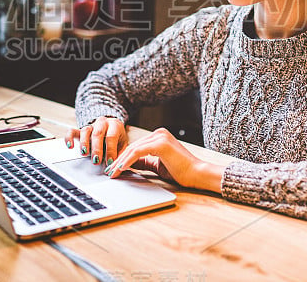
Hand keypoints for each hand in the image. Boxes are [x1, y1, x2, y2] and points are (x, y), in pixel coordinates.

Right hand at [65, 116, 127, 166]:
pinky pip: (72, 131)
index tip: (110, 162)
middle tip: (96, 160)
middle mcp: (101, 123)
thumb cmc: (117, 137)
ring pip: (85, 131)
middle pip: (97, 134)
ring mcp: (90, 126)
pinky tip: (70, 146)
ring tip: (84, 153)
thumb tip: (117, 169)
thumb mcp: (122, 144)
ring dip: (84, 143)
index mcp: (114, 125)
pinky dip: (69, 138)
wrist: (110, 126)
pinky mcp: (80, 130)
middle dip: (96, 148)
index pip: (111, 137)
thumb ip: (121, 155)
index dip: (111, 150)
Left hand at [105, 128, 222, 192]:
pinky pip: (139, 152)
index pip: (135, 146)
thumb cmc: (181, 171)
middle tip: (109, 172)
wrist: (197, 174)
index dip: (123, 158)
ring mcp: (160, 136)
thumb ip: (144, 162)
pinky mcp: (160, 143)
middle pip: (132, 147)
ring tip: (112, 173)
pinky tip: (121, 169)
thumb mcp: (157, 165)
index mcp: (159, 136)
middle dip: (119, 160)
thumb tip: (127, 165)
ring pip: (133, 149)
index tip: (113, 169)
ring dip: (121, 162)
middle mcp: (159, 133)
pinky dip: (128, 160)